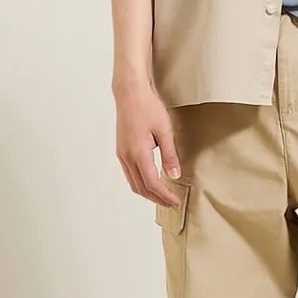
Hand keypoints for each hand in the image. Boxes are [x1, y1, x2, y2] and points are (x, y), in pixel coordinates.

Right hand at [114, 79, 183, 206]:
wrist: (130, 94)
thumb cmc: (148, 108)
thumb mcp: (164, 130)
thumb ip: (170, 154)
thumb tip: (174, 174)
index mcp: (138, 153)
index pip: (152, 183)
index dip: (165, 196)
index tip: (176, 202)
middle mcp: (127, 157)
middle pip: (141, 188)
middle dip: (157, 198)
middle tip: (172, 203)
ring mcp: (122, 155)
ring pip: (133, 183)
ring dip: (148, 193)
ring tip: (163, 196)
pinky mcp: (121, 151)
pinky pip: (130, 174)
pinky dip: (141, 183)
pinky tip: (151, 182)